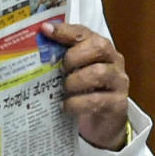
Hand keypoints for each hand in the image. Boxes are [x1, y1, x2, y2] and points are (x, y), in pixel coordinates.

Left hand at [41, 21, 129, 149]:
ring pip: (99, 72)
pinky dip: (77, 103)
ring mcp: (118, 82)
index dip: (65, 31)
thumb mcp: (72, 73)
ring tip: (63, 89)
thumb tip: (35, 44)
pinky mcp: (118, 104)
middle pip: (99, 47)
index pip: (84, 33)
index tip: (45, 31)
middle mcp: (113, 61)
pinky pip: (97, 99)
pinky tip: (66, 106)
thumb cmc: (84, 93)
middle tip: (60, 70)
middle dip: (74, 57)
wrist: (102, 125)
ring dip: (75, 81)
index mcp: (100, 49)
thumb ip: (60, 58)